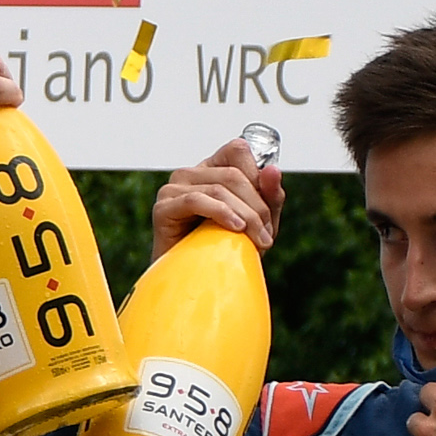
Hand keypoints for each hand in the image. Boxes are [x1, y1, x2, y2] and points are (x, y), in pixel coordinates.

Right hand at [150, 138, 281, 259]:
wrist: (196, 285)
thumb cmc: (224, 251)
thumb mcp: (257, 222)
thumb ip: (268, 196)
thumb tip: (272, 169)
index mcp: (210, 169)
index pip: (237, 150)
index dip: (257, 176)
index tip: (268, 209)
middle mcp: (190, 174)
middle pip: (233, 174)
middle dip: (257, 206)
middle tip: (266, 236)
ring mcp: (173, 189)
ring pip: (219, 188)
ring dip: (246, 215)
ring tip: (257, 241)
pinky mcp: (163, 208)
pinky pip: (196, 200)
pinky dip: (221, 213)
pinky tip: (235, 229)